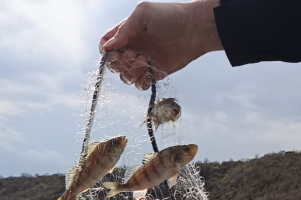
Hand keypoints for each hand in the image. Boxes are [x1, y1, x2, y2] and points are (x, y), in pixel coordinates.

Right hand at [99, 1, 222, 89]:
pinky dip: (142, 80)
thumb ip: (124, 29)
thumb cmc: (170, 16)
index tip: (112, 51)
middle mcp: (133, 48)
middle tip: (132, 54)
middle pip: (114, 64)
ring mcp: (143, 62)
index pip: (106, 45)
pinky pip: (141, 84)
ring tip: (144, 59)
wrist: (194, 29)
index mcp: (127, 33)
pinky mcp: (155, 73)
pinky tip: (150, 68)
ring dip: (131, 71)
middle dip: (118, 63)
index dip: (106, 51)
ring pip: (126, 77)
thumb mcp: (143, 14)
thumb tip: (108, 48)